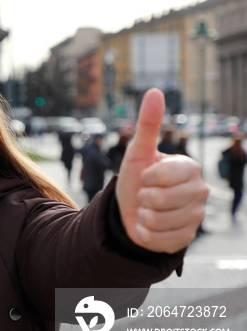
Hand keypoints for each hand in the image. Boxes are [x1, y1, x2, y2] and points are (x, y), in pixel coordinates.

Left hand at [115, 88, 208, 252]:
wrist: (131, 210)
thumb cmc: (137, 178)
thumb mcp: (138, 152)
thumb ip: (148, 124)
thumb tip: (155, 91)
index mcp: (190, 168)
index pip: (162, 175)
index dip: (146, 178)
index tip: (146, 177)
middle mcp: (200, 191)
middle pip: (160, 200)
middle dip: (143, 198)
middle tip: (146, 195)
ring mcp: (196, 216)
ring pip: (158, 220)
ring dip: (143, 216)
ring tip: (147, 210)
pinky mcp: (186, 239)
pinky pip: (158, 240)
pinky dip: (145, 234)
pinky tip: (149, 226)